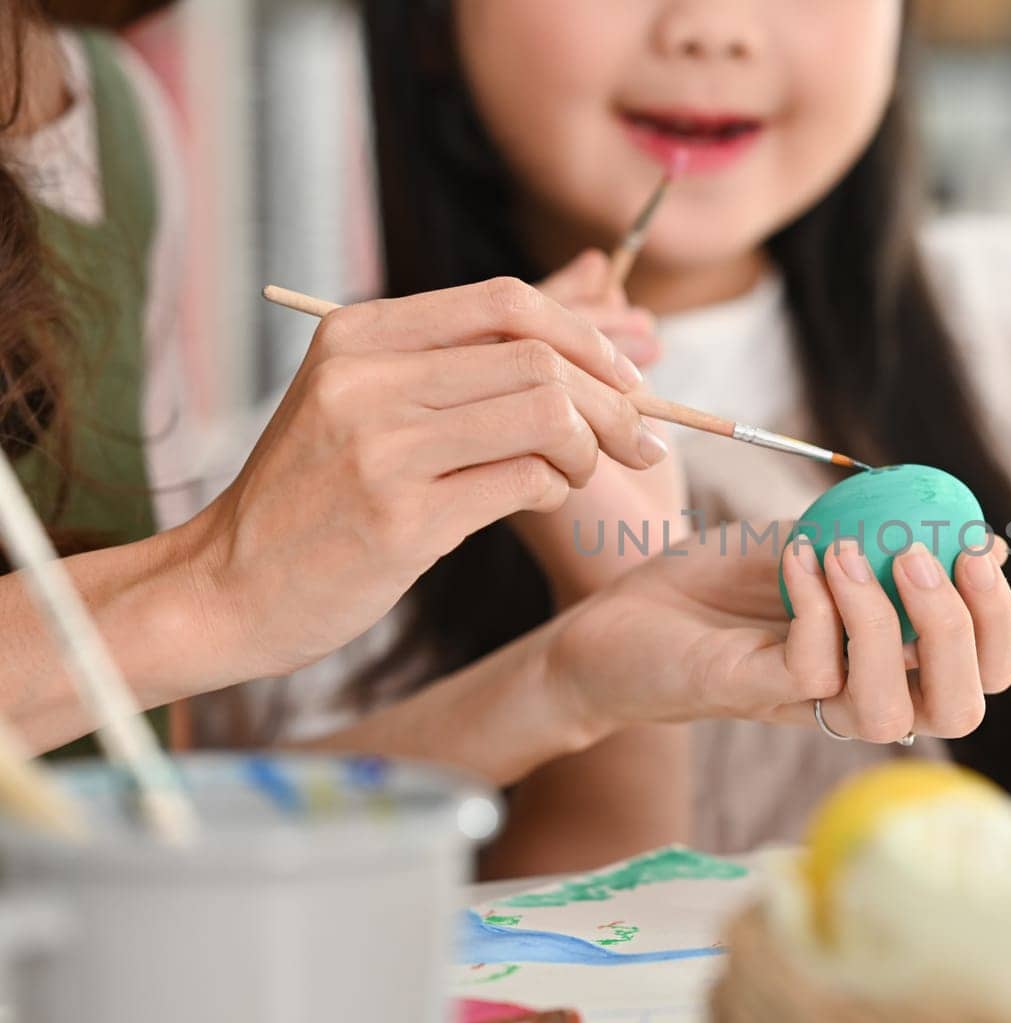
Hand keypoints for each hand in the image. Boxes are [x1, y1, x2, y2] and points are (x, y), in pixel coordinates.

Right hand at [191, 277, 669, 676]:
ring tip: (583, 472)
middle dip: (614, 401)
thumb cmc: (311, 498)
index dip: (586, 337)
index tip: (624, 378)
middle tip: (642, 440)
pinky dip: (556, 488)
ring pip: (545, 415)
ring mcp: (381, 449)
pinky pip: (525, 481)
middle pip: (540, 359)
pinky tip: (544, 497)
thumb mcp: (356, 403)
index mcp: (359, 335)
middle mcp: (367, 380)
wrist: (224, 589)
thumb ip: (448, 366)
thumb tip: (580, 342)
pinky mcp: (400, 520)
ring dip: (591, 448)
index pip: (508, 303)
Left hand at [546, 526, 1010, 743]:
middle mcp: (855, 692)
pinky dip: (816, 604)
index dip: (998, 620)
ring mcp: (804, 703)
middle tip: (931, 557)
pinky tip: (796, 553)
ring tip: (851, 553)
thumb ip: (882, 544)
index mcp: (884, 661)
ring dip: (883, 621)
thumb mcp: (811, 548)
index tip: (977, 544)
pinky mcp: (753, 695)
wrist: (613, 618)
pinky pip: (812, 669)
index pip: (981, 673)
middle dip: (965, 632)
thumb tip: (976, 533)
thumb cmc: (713, 588)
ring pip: (888, 709)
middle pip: (957, 709)